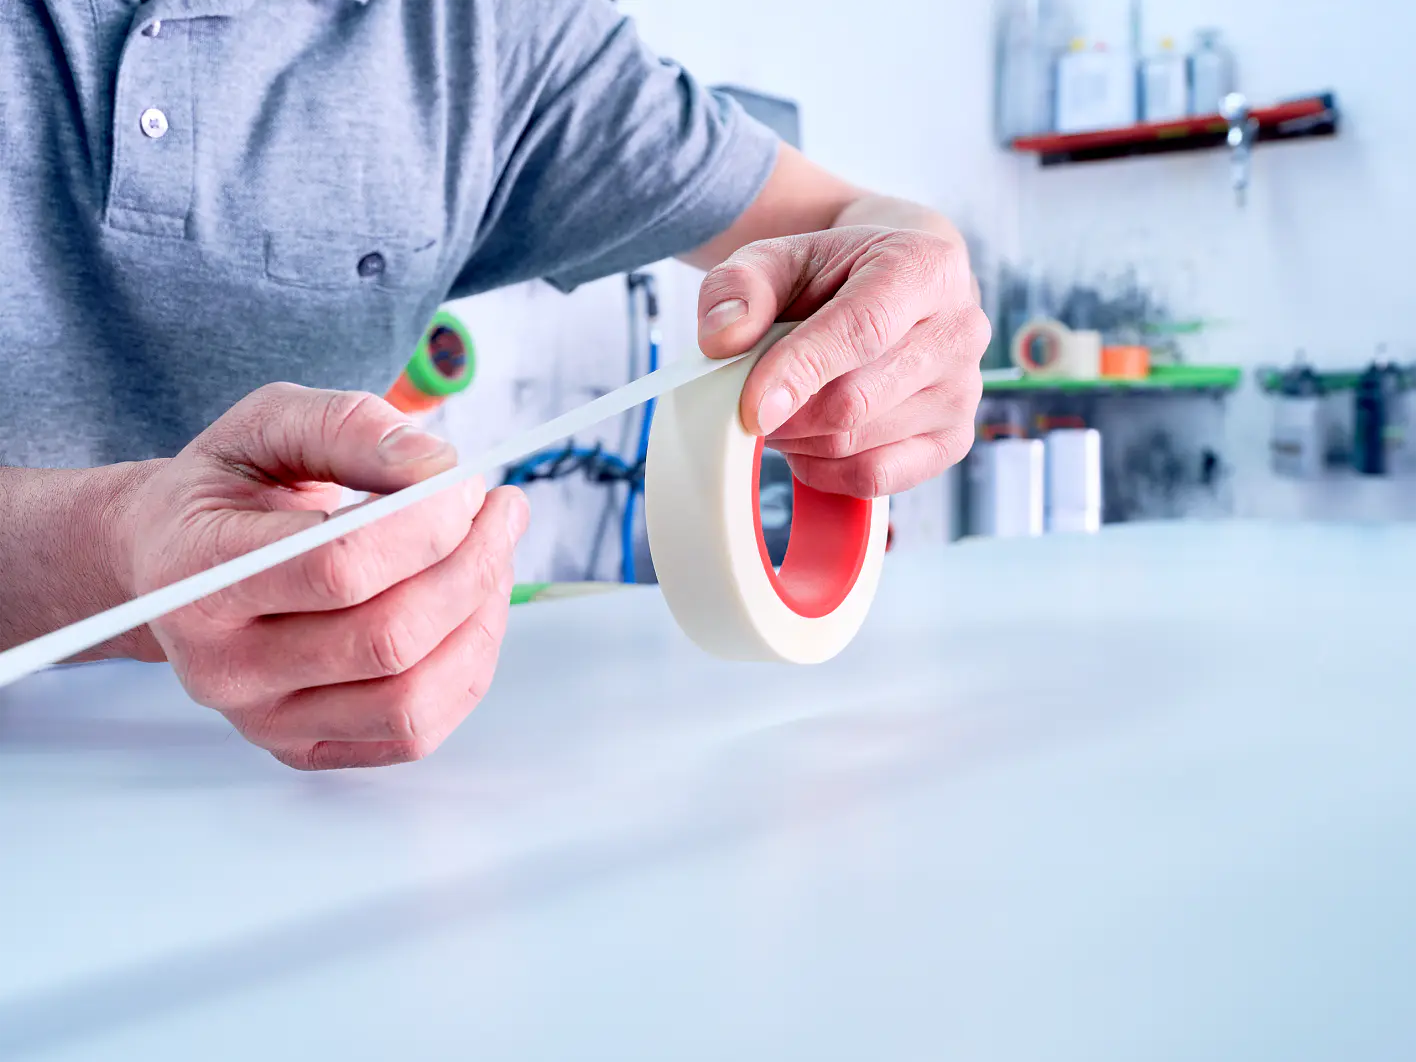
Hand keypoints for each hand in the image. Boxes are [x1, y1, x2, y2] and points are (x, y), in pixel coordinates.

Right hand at [114, 384, 526, 769]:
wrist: (174, 560)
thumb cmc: (230, 489)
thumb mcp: (269, 425)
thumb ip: (348, 427)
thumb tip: (436, 465)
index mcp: (197, 576)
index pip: (337, 566)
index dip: (427, 523)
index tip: (466, 479)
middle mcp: (221, 666)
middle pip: (387, 638)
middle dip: (471, 565)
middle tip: (499, 510)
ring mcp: (262, 719)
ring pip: (410, 697)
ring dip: (480, 618)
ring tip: (492, 553)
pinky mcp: (303, 747)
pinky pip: (413, 732)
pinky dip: (467, 667)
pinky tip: (472, 607)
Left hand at [696, 225, 988, 497]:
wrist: (895, 286)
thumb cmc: (835, 273)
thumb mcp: (779, 258)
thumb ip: (740, 287)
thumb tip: (722, 340)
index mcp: (925, 267)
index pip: (862, 330)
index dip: (801, 372)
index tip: (752, 409)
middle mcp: (959, 330)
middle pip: (856, 401)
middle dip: (787, 414)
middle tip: (749, 406)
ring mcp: (963, 391)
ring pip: (858, 445)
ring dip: (798, 441)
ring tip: (781, 412)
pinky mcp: (953, 441)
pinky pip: (875, 479)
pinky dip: (825, 471)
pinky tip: (808, 444)